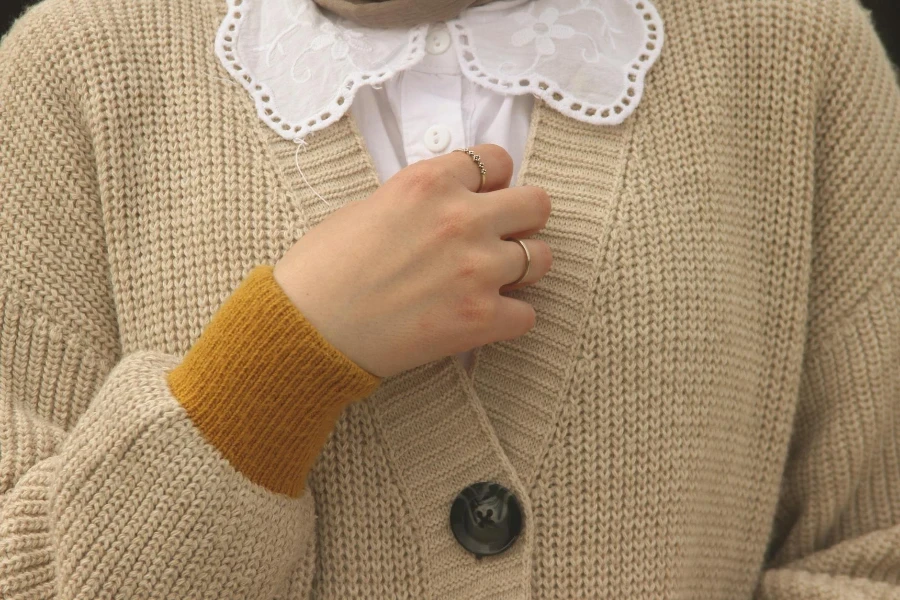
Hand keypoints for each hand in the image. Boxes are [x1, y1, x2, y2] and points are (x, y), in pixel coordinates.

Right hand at [273, 144, 552, 377]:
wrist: (306, 327)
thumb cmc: (322, 268)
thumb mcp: (370, 206)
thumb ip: (422, 199)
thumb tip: (450, 206)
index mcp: (430, 182)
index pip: (498, 159)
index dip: (494, 181)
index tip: (485, 197)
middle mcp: (461, 218)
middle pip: (536, 204)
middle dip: (521, 220)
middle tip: (501, 238)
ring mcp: (476, 269)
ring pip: (541, 258)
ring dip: (522, 269)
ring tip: (494, 281)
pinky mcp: (480, 318)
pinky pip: (528, 315)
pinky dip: (510, 319)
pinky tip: (484, 319)